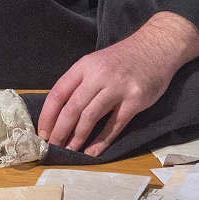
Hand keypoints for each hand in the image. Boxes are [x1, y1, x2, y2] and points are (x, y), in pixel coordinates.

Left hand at [38, 11, 198, 156]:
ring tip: (70, 151)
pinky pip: (115, 124)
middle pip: (72, 107)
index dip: (47, 115)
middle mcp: (99, 75)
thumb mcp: (97, 63)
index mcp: (84, 66)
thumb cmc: (123, 59)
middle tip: (53, 147)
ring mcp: (118, 87)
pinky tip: (93, 152)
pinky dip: (101, 141)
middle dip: (60, 131)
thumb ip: (80, 83)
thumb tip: (59, 113)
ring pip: (90, 116)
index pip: (58, 92)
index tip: (42, 133)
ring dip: (77, 137)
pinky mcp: (135, 99)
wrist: (156, 47)